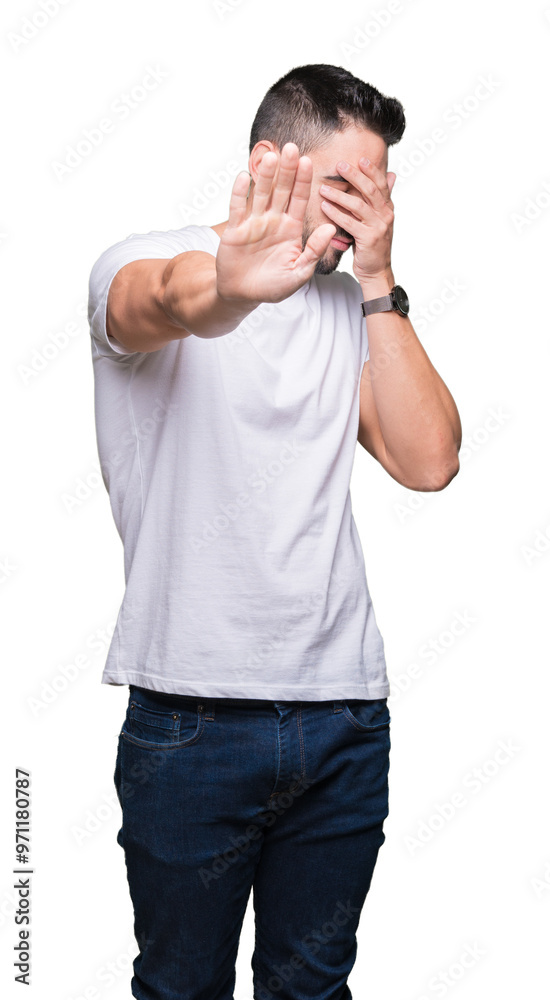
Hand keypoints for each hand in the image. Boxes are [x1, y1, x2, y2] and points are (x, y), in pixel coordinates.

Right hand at [216, 143, 336, 304]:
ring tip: (271, 156)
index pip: (300, 199)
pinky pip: (237, 208)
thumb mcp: (299, 273)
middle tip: (291, 147)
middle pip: (281, 190)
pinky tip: (243, 177)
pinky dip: (239, 193)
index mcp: (291, 228)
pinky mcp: (235, 229)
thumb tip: (331, 228)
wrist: (244, 295)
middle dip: (287, 170)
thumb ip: (314, 251)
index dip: (304, 181)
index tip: (308, 161)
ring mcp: (254, 223)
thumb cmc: (273, 286)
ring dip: (265, 176)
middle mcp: (273, 220)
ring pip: (260, 194)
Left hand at [319, 159, 396, 283]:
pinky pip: (350, 223)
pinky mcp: (368, 239)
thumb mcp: (380, 219)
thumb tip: (391, 175)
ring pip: (359, 205)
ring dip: (340, 195)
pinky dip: (336, 214)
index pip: (381, 184)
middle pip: (371, 190)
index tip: (360, 158)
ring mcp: (378, 227)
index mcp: (388, 208)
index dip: (372, 170)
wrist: (376, 271)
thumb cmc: (373, 244)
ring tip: (324, 188)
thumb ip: (383, 198)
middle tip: (339, 166)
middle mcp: (385, 216)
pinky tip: (325, 207)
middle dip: (355, 176)